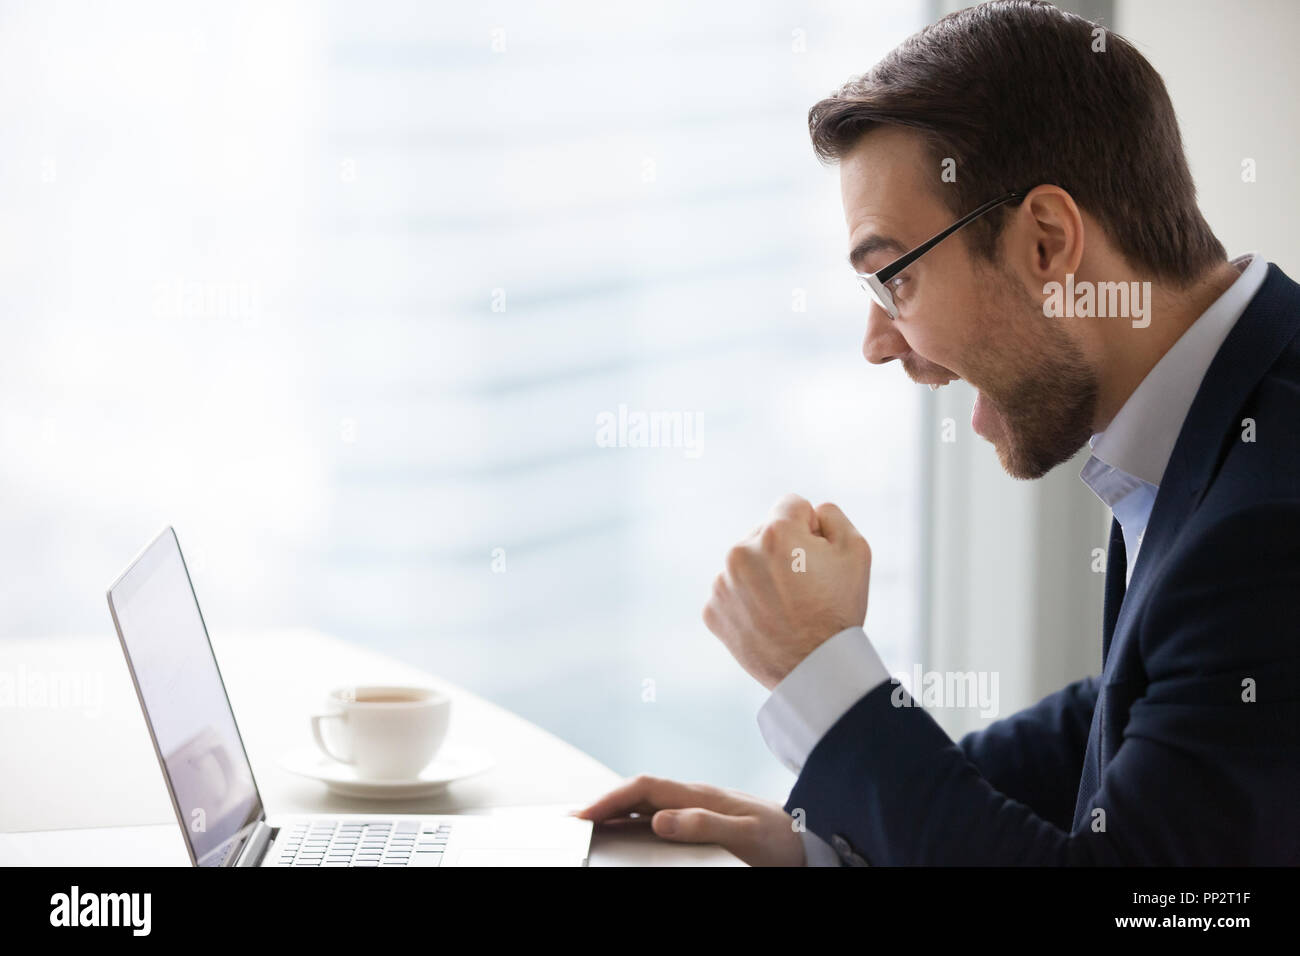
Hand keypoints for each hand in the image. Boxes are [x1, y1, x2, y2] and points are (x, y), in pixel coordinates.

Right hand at [571, 774, 807, 865]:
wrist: (808, 836)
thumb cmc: (779, 838)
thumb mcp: (744, 835)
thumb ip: (702, 824)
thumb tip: (659, 819)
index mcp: (698, 795)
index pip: (643, 788)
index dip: (610, 799)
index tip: (584, 816)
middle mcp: (693, 795)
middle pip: (637, 791)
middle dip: (603, 802)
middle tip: (573, 822)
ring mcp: (696, 804)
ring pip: (645, 801)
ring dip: (616, 809)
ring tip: (589, 825)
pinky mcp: (701, 816)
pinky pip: (657, 812)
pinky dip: (633, 818)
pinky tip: (625, 830)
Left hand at [703, 493, 871, 689]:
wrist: (816, 671)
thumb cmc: (840, 610)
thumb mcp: (856, 551)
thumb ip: (832, 516)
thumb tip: (810, 511)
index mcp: (775, 532)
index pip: (792, 505)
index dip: (811, 529)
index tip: (816, 557)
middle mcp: (740, 551)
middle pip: (765, 534)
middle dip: (783, 551)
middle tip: (804, 587)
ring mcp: (722, 583)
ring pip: (746, 564)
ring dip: (762, 576)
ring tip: (786, 607)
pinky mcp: (712, 611)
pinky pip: (731, 594)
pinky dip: (747, 603)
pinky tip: (768, 620)